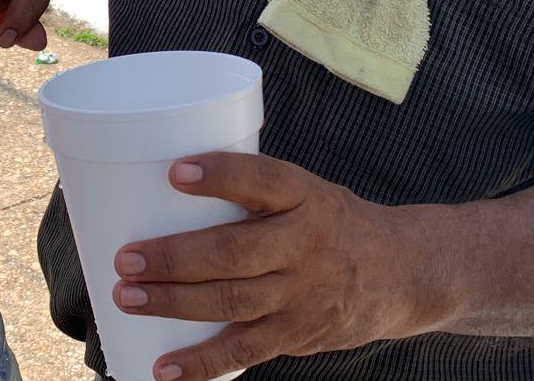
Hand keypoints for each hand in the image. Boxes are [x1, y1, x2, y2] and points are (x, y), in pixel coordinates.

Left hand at [111, 153, 445, 379]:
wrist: (406, 273)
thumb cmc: (335, 224)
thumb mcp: (309, 193)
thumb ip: (253, 195)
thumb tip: (163, 191)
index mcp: (306, 196)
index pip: (263, 180)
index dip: (221, 174)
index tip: (176, 172)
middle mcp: (308, 244)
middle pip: (234, 252)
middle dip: (175, 258)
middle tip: (126, 260)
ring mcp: (305, 294)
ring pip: (232, 302)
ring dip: (175, 303)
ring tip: (129, 298)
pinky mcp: (300, 334)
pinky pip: (245, 352)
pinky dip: (202, 363)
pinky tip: (164, 369)